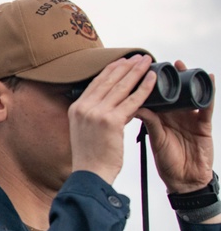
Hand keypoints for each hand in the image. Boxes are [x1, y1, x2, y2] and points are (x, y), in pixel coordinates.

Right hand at [69, 54, 156, 183]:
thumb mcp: (86, 130)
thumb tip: (117, 103)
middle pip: (109, 80)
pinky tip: (153, 79)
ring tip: (147, 62)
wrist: (90, 174)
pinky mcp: (111, 121)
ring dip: (137, 71)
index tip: (123, 60)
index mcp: (76, 108)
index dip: (112, 69)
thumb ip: (98, 114)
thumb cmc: (91, 156)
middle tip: (139, 57)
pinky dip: (144, 88)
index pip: (96, 82)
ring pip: (121, 87)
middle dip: (126, 66)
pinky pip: (133, 100)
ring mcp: (97, 113)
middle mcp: (84, 107)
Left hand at [137, 60, 215, 192]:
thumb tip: (135, 107)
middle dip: (165, 76)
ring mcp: (190, 117)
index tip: (138, 69)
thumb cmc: (168, 160)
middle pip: (171, 90)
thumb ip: (150, 122)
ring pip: (188, 93)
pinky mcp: (204, 123)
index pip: (153, 96)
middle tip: (158, 61)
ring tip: (180, 66)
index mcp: (160, 117)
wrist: (184, 179)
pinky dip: (209, 92)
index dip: (146, 84)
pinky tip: (209, 79)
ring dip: (186, 79)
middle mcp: (175, 114)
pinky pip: (207, 105)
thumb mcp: (157, 138)